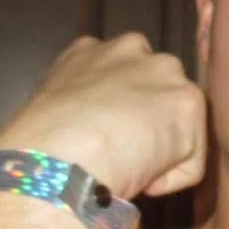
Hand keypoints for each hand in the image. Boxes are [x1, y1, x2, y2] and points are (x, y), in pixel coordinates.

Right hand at [0, 33, 207, 199]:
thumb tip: (88, 133)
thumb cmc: (38, 148)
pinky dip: (170, 180)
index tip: (105, 140)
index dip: (118, 114)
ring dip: (162, 151)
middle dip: (149, 122)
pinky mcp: (188, 102)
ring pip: (178, 123)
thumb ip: (78, 107)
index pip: (120, 75)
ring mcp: (163, 71)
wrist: (60, 154)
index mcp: (89, 50)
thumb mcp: (50, 110)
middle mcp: (130, 48)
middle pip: (157, 90)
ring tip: (128, 167)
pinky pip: (190, 162)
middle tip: (122, 154)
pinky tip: (141, 180)